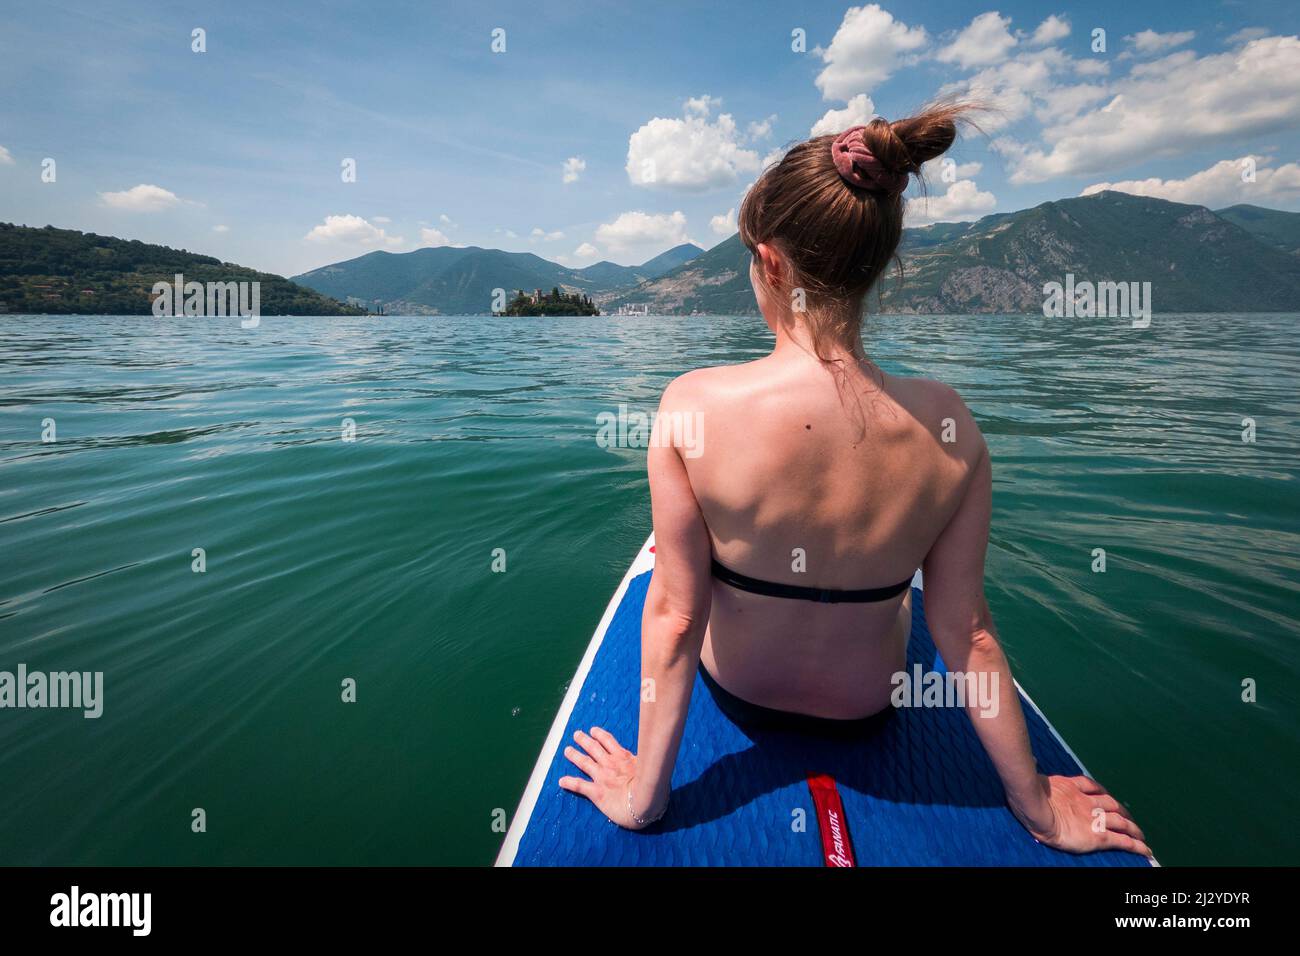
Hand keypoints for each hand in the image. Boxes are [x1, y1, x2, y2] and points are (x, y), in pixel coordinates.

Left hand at [558, 727, 655, 828]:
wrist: (646, 800)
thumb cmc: (654, 786)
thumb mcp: (654, 767)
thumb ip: (650, 761)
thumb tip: (660, 754)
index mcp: (623, 758)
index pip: (609, 742)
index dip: (600, 735)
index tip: (593, 730)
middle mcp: (611, 764)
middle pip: (594, 748)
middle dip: (584, 741)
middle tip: (576, 734)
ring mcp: (602, 777)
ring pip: (585, 763)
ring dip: (575, 756)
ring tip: (567, 750)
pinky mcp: (597, 793)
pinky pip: (580, 786)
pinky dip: (570, 783)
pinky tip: (561, 781)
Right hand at [1012, 774, 1151, 857]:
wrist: (1036, 809)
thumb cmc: (1029, 795)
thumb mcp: (1033, 780)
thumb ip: (1035, 774)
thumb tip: (1029, 760)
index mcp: (1072, 788)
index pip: (1093, 788)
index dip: (1102, 793)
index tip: (1106, 798)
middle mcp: (1087, 802)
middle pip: (1112, 804)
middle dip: (1122, 811)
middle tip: (1130, 819)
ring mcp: (1095, 818)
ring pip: (1121, 821)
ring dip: (1132, 827)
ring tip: (1140, 835)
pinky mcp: (1099, 836)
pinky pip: (1122, 840)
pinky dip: (1135, 845)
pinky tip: (1145, 849)